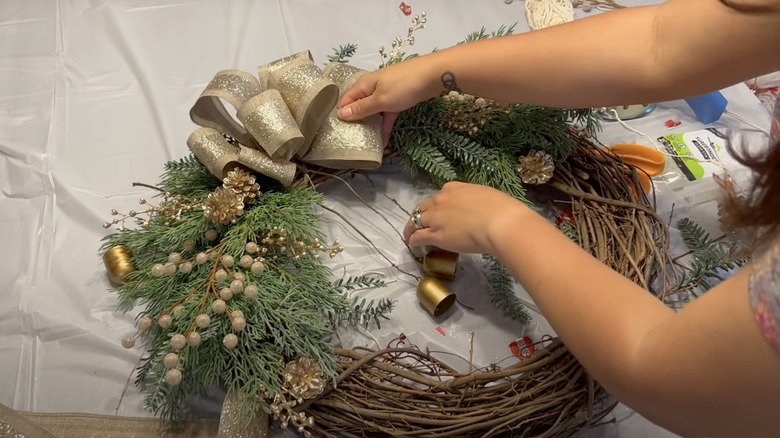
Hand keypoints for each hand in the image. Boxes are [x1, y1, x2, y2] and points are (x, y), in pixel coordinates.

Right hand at [338, 56, 440, 145]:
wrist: (434, 75)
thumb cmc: (403, 86)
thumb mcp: (380, 100)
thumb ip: (362, 108)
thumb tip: (341, 113)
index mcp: (365, 84)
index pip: (347, 100)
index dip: (342, 114)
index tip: (339, 131)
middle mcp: (373, 87)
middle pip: (360, 106)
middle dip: (357, 122)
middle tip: (352, 141)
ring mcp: (387, 93)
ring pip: (375, 111)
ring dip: (372, 126)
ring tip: (367, 144)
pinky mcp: (400, 99)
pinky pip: (388, 114)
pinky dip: (386, 126)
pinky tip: (384, 141)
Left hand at [403, 182, 530, 254]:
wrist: (501, 222)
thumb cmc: (501, 209)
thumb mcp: (485, 195)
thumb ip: (474, 200)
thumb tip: (475, 209)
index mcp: (453, 188)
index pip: (439, 196)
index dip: (437, 206)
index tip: (439, 213)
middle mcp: (440, 200)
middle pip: (423, 208)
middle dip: (419, 216)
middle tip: (418, 225)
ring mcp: (436, 218)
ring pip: (415, 222)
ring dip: (411, 229)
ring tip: (410, 237)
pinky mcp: (436, 235)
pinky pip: (418, 237)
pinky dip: (413, 241)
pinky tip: (413, 246)